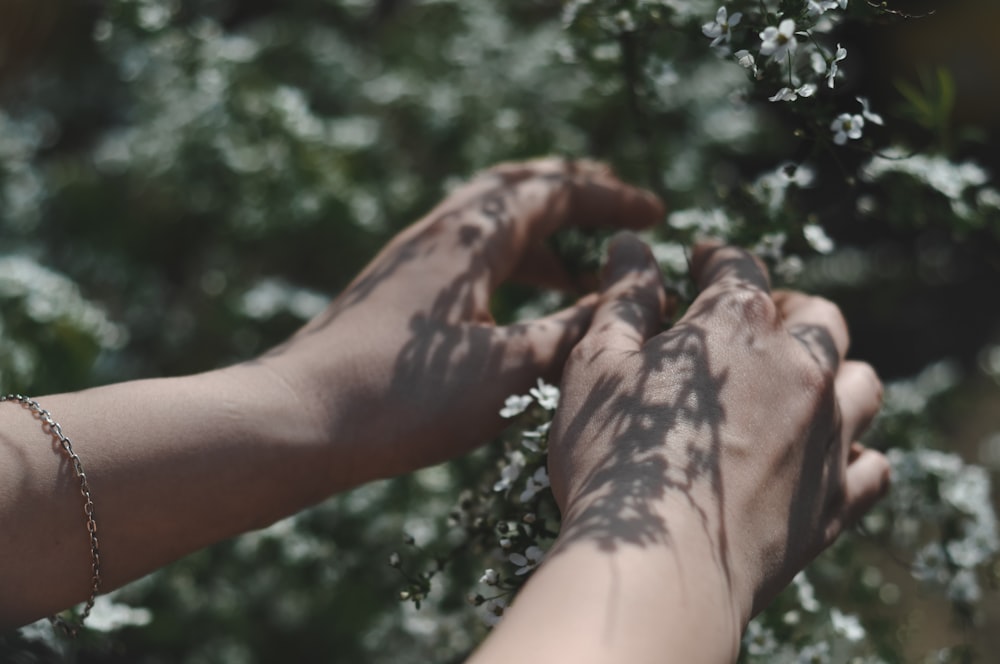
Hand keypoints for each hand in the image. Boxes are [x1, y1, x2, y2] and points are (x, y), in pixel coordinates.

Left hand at [264, 159, 663, 488]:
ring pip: (491, 225)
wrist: (301, 420)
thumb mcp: (509, 371)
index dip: (611, 200)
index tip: (657, 216)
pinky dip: (510, 268)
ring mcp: (412, 261)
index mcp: (472, 238)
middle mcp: (440, 234)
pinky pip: (469, 259)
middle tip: (621, 217)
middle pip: (517, 190)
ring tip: (583, 275)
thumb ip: (571, 332)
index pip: (554, 192)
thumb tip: (616, 305)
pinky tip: (521, 307)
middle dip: (575, 198)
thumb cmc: (407, 398)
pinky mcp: (397, 293)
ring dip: (543, 238)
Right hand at [547, 234, 889, 625]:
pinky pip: (873, 465)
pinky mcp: (836, 499)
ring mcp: (827, 435)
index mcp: (733, 327)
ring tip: (800, 384)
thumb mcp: (597, 363)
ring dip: (835, 373)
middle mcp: (798, 369)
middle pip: (818, 317)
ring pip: (862, 383)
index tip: (701, 261)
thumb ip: (621, 297)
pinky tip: (829, 456)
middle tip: (756, 321)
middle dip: (788, 308)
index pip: (738, 269)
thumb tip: (628, 244)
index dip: (717, 259)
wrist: (659, 564)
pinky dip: (856, 453)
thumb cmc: (613, 454)